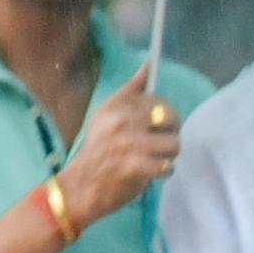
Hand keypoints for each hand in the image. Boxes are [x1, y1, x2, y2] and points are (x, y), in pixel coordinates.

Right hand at [60, 77, 184, 225]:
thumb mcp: (106, 114)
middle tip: (160, 144)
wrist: (80, 187)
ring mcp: (130, 144)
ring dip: (169, 154)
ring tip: (156, 159)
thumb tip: (150, 65)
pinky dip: (165, 171)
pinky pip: (168, 165)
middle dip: (171, 132)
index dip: (164, 115)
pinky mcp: (136, 167)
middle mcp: (122, 121)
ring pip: (174, 143)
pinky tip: (153, 172)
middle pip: (171, 118)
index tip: (157, 125)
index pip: (158, 101)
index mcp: (116, 106)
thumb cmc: (97, 150)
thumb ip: (130, 91)